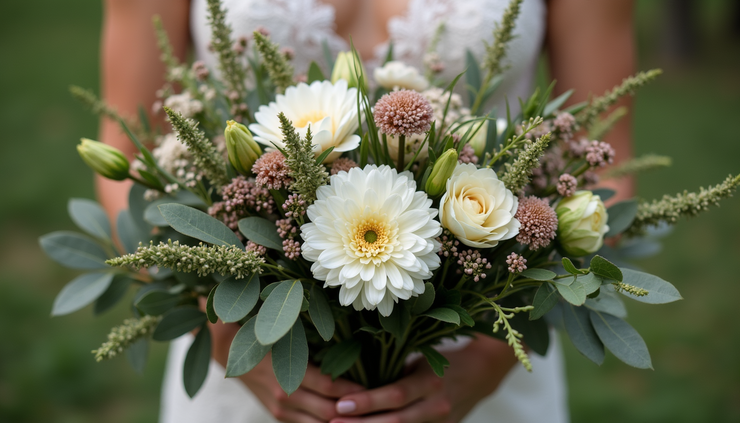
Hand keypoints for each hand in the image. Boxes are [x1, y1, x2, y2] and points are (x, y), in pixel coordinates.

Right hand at [201, 300, 364, 422]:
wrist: (224, 347)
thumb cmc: (260, 326)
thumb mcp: (281, 320)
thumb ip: (307, 318)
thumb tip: (339, 305)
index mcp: (287, 369)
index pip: (330, 387)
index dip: (355, 391)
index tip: (378, 387)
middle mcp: (285, 394)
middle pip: (329, 412)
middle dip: (355, 411)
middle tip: (379, 404)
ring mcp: (281, 408)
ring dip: (343, 421)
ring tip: (368, 414)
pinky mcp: (279, 415)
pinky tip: (346, 417)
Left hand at [329, 336, 517, 422]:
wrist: (480, 375)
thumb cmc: (439, 360)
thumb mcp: (419, 357)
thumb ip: (392, 368)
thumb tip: (350, 373)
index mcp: (430, 379)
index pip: (395, 395)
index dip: (367, 402)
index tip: (340, 404)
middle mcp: (437, 404)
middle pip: (397, 422)